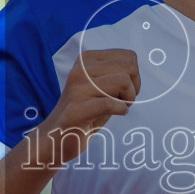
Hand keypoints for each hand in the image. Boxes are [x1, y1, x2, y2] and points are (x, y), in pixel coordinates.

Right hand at [28, 48, 139, 168]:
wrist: (58, 136)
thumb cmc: (87, 112)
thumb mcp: (102, 85)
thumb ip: (117, 72)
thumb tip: (136, 67)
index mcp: (86, 59)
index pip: (129, 56)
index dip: (135, 76)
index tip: (124, 91)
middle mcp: (80, 69)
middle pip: (129, 68)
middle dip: (135, 87)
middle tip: (124, 101)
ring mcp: (77, 88)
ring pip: (123, 81)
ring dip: (128, 98)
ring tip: (119, 108)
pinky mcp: (76, 109)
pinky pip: (111, 103)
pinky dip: (121, 110)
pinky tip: (116, 114)